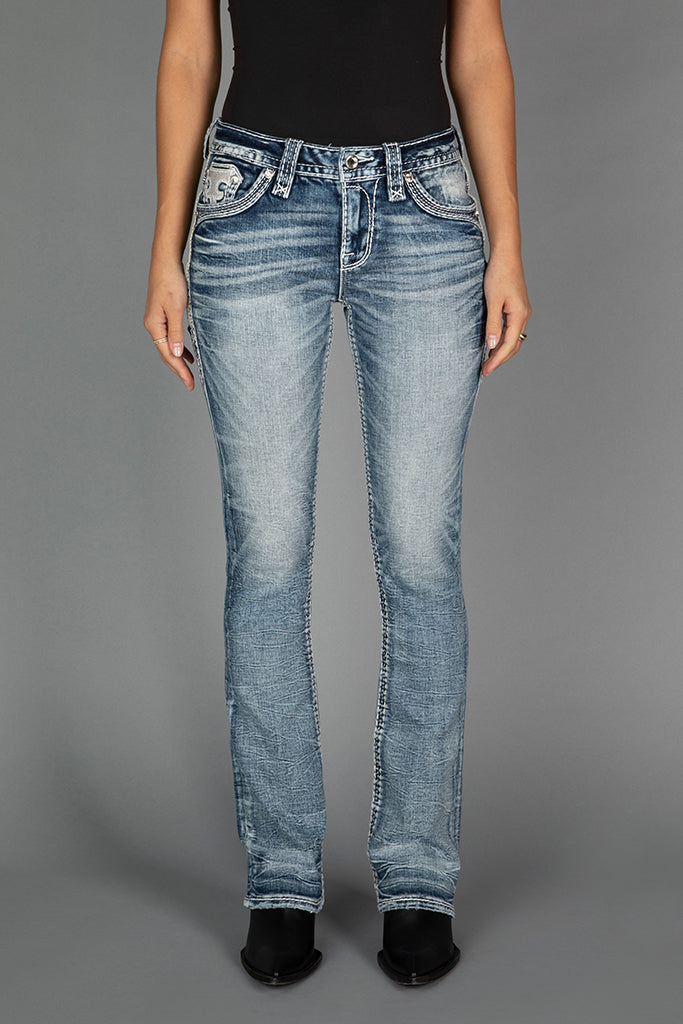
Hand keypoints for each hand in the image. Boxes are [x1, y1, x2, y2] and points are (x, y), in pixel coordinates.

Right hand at [143, 259, 194, 390]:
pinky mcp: (163, 314)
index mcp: (154, 326)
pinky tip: (188, 351)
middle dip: (179, 369)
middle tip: (191, 383)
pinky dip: (180, 346)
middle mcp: (153, 325)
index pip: (168, 355)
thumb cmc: (172, 282)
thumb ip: (176, 333)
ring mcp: (156, 320)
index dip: (180, 371)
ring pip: (168, 345)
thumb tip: (177, 355)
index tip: (190, 384)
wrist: (166, 261)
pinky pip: (171, 336)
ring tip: (191, 370)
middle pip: (166, 353)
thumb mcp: (177, 309)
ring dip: (179, 359)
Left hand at [481, 251, 531, 376]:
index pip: (509, 345)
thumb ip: (492, 324)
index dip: (497, 360)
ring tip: (488, 360)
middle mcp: (524, 315)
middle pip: (514, 345)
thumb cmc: (498, 275)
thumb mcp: (492, 301)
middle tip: (485, 370)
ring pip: (514, 338)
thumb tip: (492, 345)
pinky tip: (494, 343)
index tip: (486, 371)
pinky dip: (504, 340)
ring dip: (502, 351)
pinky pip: (512, 330)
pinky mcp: (518, 307)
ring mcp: (522, 311)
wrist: (506, 255)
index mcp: (519, 315)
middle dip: (500, 359)